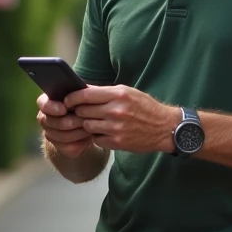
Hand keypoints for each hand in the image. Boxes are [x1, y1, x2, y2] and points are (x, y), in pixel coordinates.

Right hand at [36, 92, 94, 158]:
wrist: (87, 123)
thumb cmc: (83, 104)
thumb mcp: (82, 96)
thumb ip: (77, 93)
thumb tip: (79, 93)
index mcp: (47, 102)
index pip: (43, 105)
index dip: (52, 108)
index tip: (64, 109)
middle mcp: (45, 118)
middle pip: (52, 122)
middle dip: (70, 121)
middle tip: (84, 119)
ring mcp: (50, 133)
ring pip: (62, 135)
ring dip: (77, 131)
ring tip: (89, 126)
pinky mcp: (59, 147)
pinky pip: (68, 146)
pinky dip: (80, 142)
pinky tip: (87, 136)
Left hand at [64, 85, 180, 153]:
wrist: (164, 128)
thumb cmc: (145, 107)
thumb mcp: (127, 92)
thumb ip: (104, 92)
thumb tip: (81, 89)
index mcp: (118, 94)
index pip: (85, 95)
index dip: (72, 97)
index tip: (66, 100)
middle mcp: (116, 110)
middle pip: (83, 111)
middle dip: (79, 111)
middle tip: (79, 112)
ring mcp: (116, 128)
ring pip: (87, 126)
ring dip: (87, 124)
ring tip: (95, 122)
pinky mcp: (117, 142)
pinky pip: (96, 139)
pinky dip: (97, 136)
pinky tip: (105, 132)